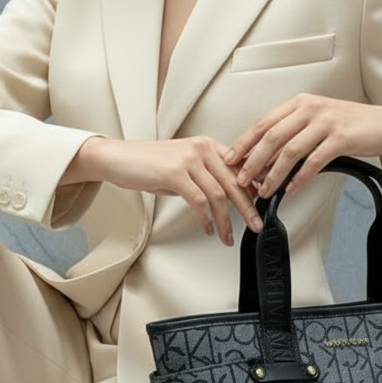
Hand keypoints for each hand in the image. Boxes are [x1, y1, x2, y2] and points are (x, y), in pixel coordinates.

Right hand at [63, 136, 261, 244]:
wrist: (118, 158)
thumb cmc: (149, 164)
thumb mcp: (185, 166)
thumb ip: (207, 177)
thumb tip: (231, 196)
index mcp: (208, 145)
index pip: (240, 167)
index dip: (254, 188)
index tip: (263, 207)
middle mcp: (202, 148)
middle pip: (235, 182)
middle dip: (248, 208)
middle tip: (257, 225)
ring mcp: (189, 159)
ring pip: (218, 194)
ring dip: (226, 220)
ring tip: (229, 236)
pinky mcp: (175, 173)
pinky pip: (198, 200)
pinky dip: (206, 219)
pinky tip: (207, 229)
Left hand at [225, 94, 381, 197]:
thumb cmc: (348, 125)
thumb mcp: (315, 121)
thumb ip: (291, 134)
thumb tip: (263, 159)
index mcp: (299, 104)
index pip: (263, 123)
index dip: (244, 143)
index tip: (230, 160)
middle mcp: (310, 109)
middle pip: (272, 137)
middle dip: (252, 161)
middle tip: (241, 180)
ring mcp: (326, 122)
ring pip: (290, 150)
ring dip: (273, 174)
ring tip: (264, 191)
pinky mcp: (341, 138)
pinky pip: (314, 161)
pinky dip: (300, 177)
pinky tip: (291, 189)